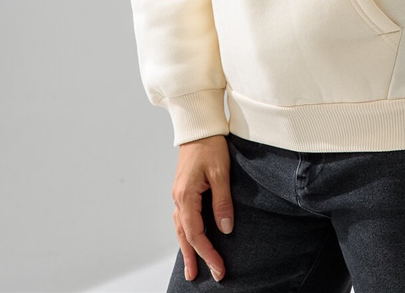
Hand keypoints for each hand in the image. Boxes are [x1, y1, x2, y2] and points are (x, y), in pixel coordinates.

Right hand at [172, 135, 233, 282]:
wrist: (199, 126)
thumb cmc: (210, 145)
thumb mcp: (221, 172)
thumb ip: (222, 202)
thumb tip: (225, 229)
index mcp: (186, 195)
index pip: (195, 233)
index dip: (207, 253)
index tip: (219, 268)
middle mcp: (179, 197)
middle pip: (184, 235)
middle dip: (194, 257)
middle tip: (201, 278)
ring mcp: (179, 194)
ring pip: (181, 228)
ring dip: (187, 248)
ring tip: (192, 268)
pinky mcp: (184, 190)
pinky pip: (182, 218)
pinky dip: (186, 232)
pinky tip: (190, 240)